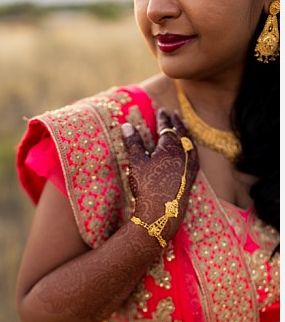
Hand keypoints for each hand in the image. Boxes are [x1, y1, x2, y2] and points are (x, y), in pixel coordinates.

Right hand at [123, 109, 199, 244]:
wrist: (162, 210)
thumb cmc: (146, 186)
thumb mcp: (136, 163)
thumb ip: (133, 143)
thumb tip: (126, 125)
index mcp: (170, 147)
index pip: (167, 128)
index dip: (163, 119)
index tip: (162, 110)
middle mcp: (183, 153)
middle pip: (182, 133)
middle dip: (177, 122)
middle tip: (174, 114)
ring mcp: (190, 164)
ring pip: (191, 143)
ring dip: (186, 133)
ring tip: (184, 127)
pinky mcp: (192, 175)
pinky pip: (195, 155)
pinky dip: (192, 147)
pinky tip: (190, 150)